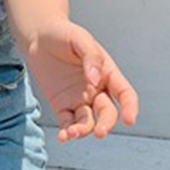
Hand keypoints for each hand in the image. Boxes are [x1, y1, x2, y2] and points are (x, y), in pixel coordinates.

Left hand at [25, 18, 138, 141]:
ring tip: (73, 133)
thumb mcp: (80, 38)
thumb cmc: (63, 34)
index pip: (125, 94)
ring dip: (83, 131)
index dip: (130, 108)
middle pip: (107, 113)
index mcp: (107, 73)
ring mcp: (79, 100)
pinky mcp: (62, 106)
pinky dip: (67, 132)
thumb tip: (95, 80)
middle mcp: (97, 90)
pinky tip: (63, 136)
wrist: (38, 35)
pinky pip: (68, 123)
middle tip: (100, 132)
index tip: (129, 120)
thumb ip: (90, 57)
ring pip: (88, 122)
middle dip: (106, 124)